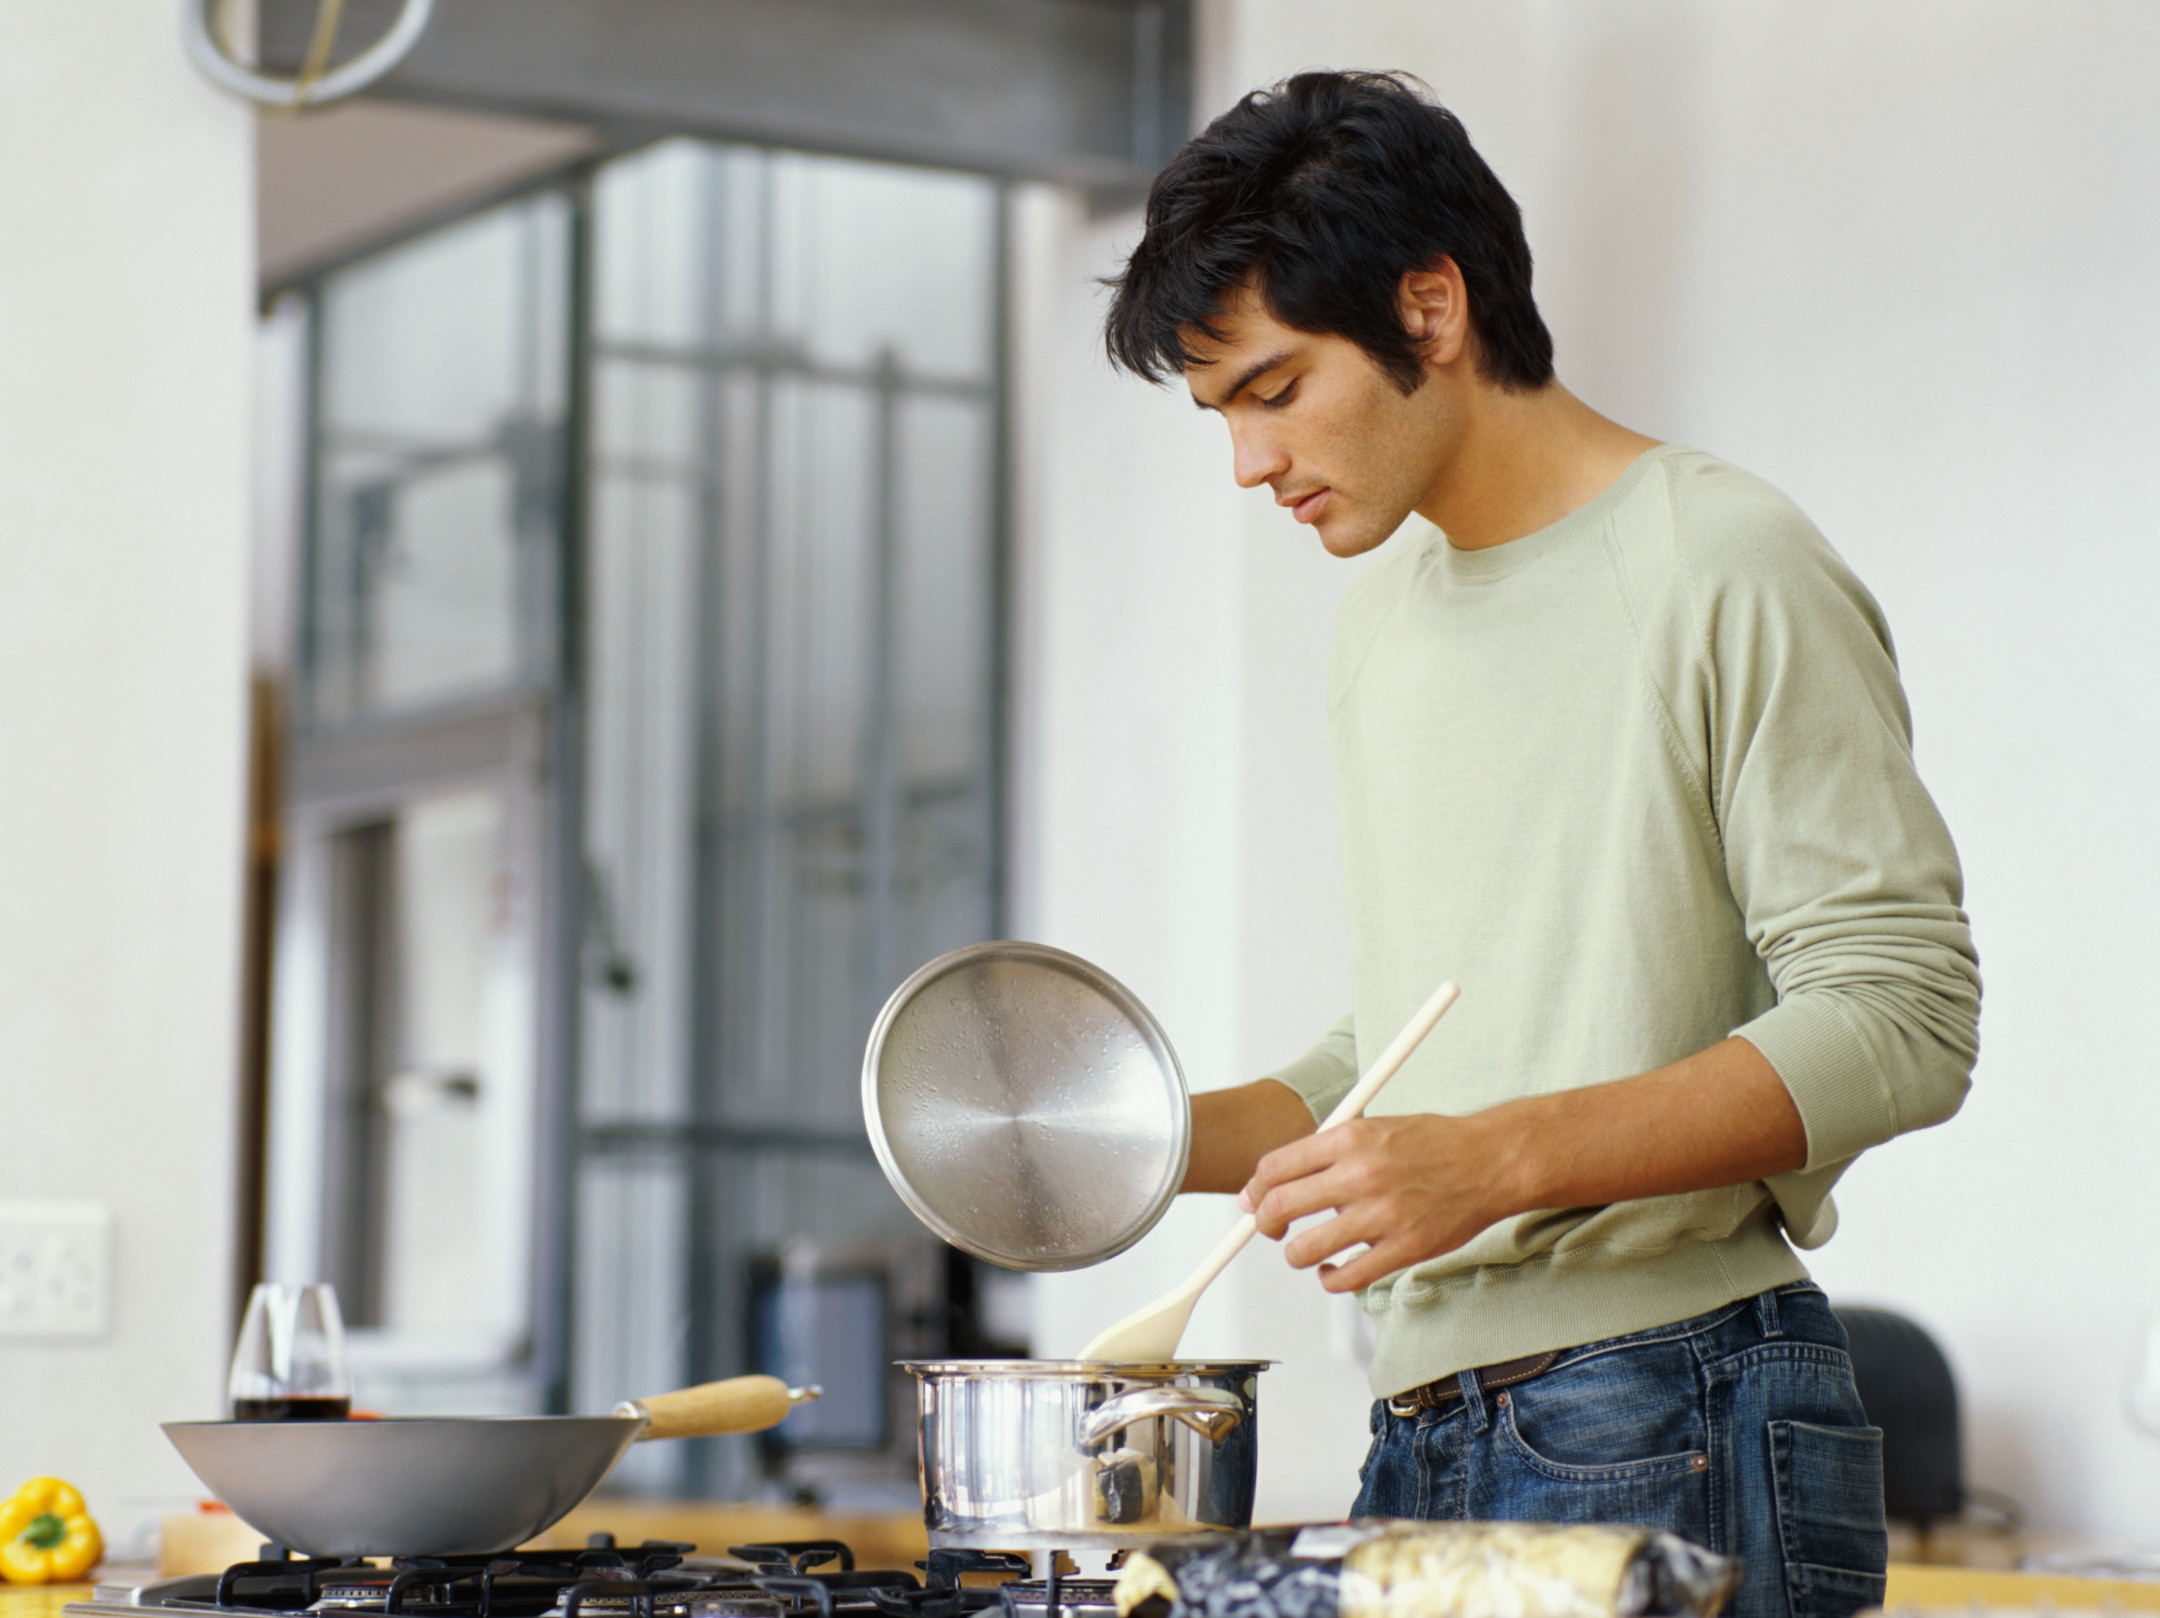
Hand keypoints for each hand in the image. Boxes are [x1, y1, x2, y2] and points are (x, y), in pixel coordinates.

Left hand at [1237, 1112, 1517, 1292]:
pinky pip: (1345, 1278)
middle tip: (1269, 1227)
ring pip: (1304, 1249)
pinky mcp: (1403, 1249)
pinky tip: (1333, 1269)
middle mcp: (1360, 1174)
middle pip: (1279, 1206)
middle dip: (1264, 1222)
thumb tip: (1279, 1179)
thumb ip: (1330, 1150)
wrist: (1490, 1161)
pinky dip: (1330, 1278)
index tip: (1254, 1200)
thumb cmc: (1435, 1144)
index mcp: (1350, 1137)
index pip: (1275, 1167)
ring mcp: (1381, 1215)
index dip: (1255, 1188)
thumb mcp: (1375, 1127)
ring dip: (1296, 1254)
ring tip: (1305, 1250)